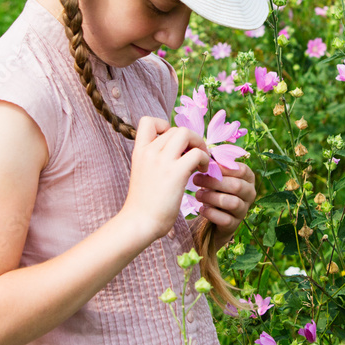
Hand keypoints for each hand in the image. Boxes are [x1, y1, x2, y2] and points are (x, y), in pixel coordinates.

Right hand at [125, 116, 211, 242]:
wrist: (138, 223)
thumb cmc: (143, 204)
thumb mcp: (143, 173)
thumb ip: (155, 160)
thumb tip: (177, 153)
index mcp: (139, 151)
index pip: (148, 121)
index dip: (164, 126)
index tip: (172, 144)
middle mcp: (150, 152)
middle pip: (175, 128)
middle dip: (190, 140)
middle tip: (194, 156)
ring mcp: (162, 161)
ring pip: (186, 134)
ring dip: (199, 145)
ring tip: (201, 161)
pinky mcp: (176, 173)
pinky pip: (197, 154)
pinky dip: (205, 160)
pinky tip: (202, 172)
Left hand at [191, 161, 256, 250]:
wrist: (214, 216)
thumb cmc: (215, 189)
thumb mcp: (218, 176)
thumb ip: (216, 166)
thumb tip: (205, 153)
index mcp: (248, 178)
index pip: (242, 170)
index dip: (224, 167)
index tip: (206, 166)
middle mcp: (250, 194)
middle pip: (237, 186)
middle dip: (214, 182)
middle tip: (196, 179)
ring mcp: (244, 210)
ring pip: (231, 202)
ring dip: (211, 197)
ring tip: (197, 194)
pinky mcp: (234, 225)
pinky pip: (225, 219)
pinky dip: (211, 213)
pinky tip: (201, 208)